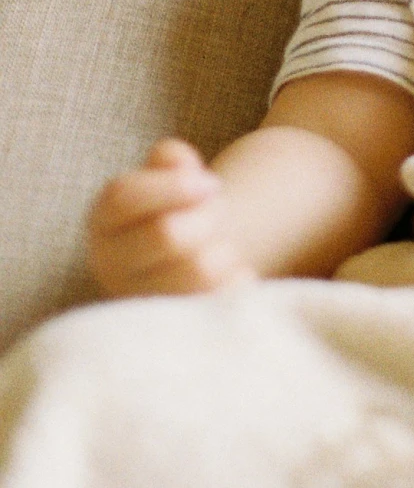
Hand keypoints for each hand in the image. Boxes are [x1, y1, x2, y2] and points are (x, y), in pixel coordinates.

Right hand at [87, 138, 258, 297]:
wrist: (193, 258)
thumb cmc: (180, 208)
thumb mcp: (169, 175)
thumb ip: (171, 159)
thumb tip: (182, 167)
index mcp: (104, 221)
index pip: (123, 196)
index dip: (174, 186)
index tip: (212, 184)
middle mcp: (110, 265)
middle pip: (167, 234)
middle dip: (207, 217)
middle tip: (215, 216)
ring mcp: (139, 302)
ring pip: (200, 269)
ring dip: (224, 251)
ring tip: (219, 248)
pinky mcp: (173, 328)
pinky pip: (219, 300)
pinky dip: (236, 280)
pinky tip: (230, 274)